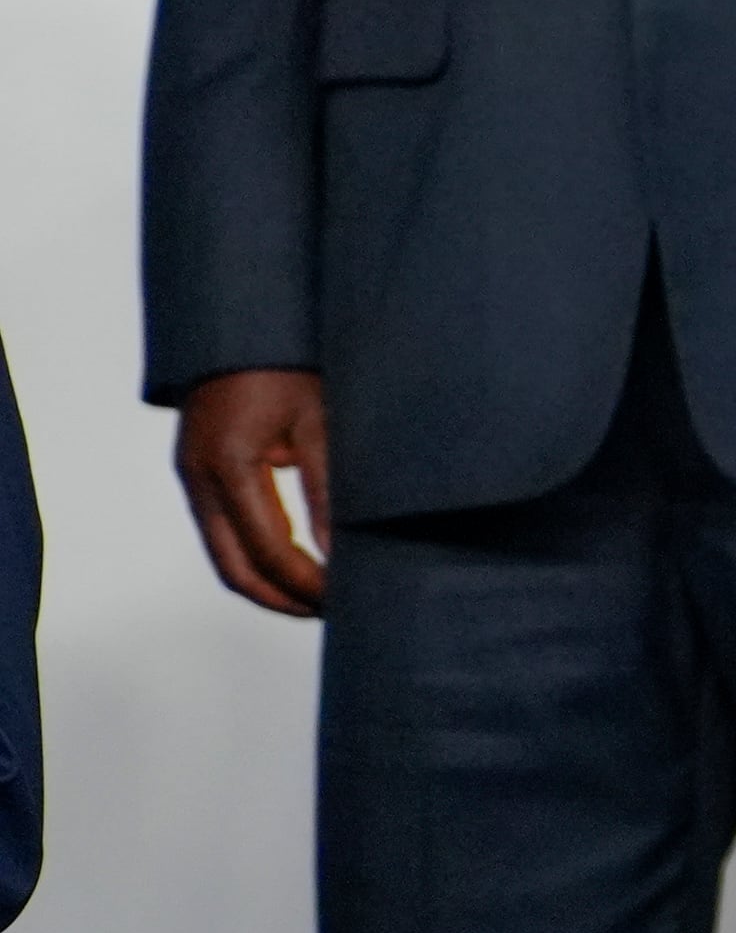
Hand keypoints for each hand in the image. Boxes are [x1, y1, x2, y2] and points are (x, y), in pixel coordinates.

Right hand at [175, 368, 334, 617]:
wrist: (244, 322)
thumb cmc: (289, 362)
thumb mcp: (320, 422)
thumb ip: (328, 490)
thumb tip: (337, 554)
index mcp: (228, 465)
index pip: (269, 550)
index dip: (308, 584)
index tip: (346, 598)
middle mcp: (199, 476)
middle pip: (234, 569)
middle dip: (283, 599)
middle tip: (334, 611)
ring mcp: (192, 475)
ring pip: (225, 556)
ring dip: (269, 583)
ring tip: (320, 596)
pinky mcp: (199, 470)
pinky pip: (224, 531)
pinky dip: (257, 556)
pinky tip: (298, 564)